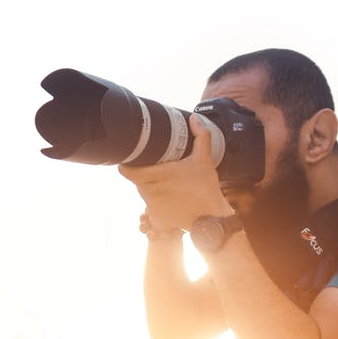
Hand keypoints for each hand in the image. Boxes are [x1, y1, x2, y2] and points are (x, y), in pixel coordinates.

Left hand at [118, 115, 232, 231]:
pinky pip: (150, 211)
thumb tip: (194, 119)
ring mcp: (152, 207)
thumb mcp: (204, 160)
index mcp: (158, 175)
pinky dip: (158, 206)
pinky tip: (171, 202)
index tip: (131, 161)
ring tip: (168, 186)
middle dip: (145, 175)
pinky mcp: (157, 219)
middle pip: (137, 180)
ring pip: (144, 194)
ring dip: (151, 189)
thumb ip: (200, 137)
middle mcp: (151, 191)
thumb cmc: (206, 189)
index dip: (126, 166)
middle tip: (160, 171)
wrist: (211, 219)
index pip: (127, 171)